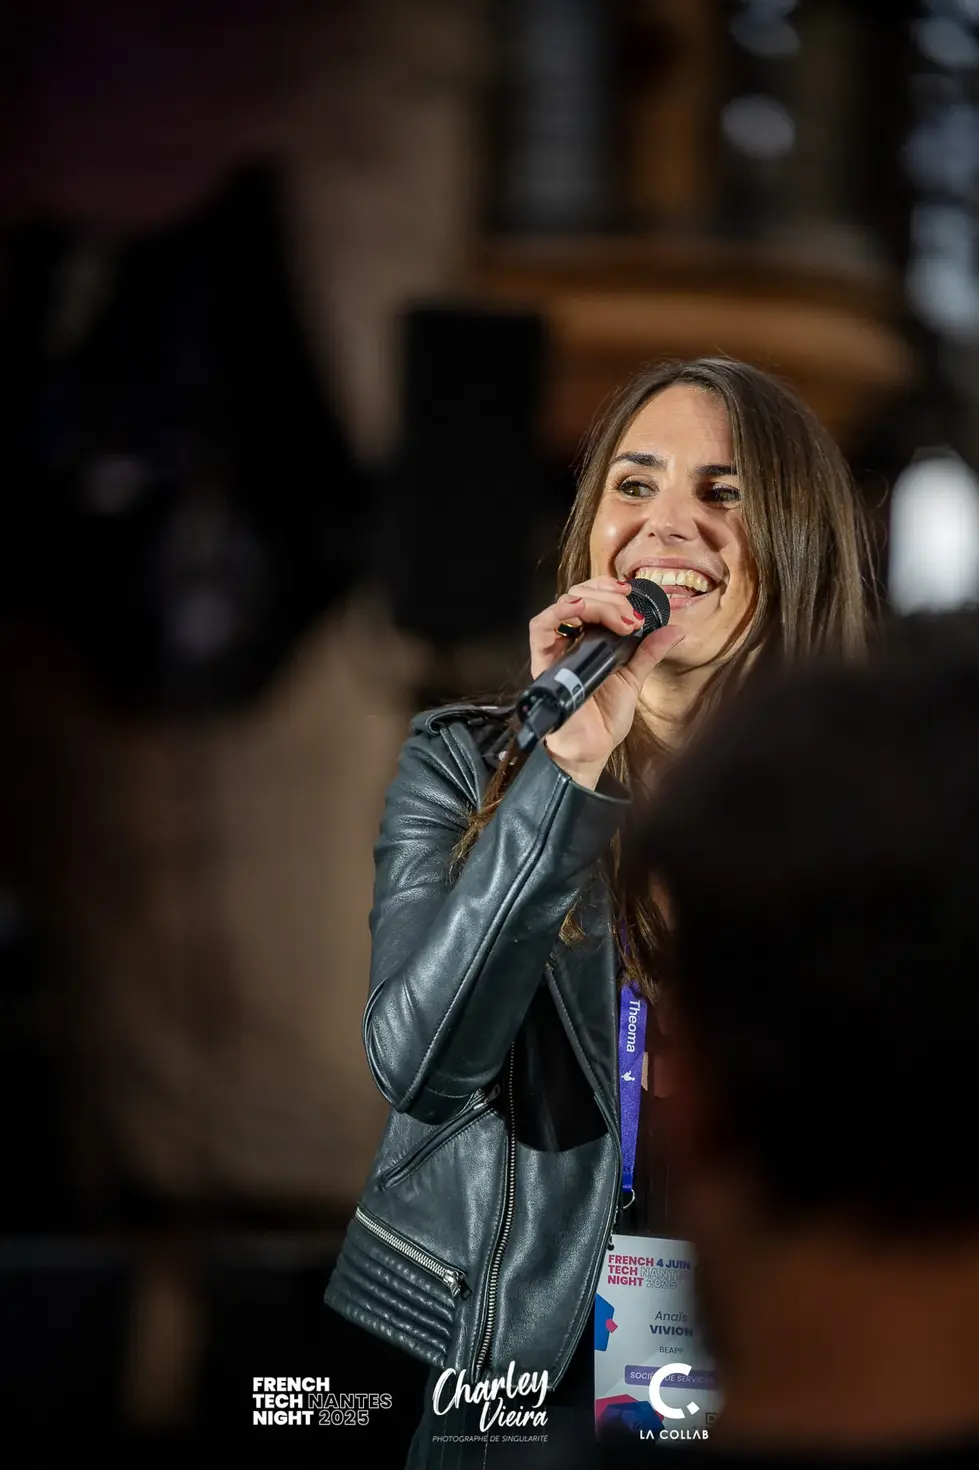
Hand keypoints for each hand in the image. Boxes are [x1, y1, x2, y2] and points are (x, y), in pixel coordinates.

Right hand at [527, 577, 684, 787]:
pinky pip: (540, 627)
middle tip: (632, 614)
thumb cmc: (604, 718)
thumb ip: (649, 651)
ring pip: (564, 604)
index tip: (635, 596)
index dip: (610, 590)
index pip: (592, 598)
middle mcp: (570, 640)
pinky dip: (560, 611)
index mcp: (589, 640)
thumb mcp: (633, 678)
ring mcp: (556, 649)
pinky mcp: (544, 662)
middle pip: (580, 595)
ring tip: (620, 618)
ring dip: (594, 601)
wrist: (591, 749)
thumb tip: (676, 630)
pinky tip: (582, 610)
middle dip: (608, 596)